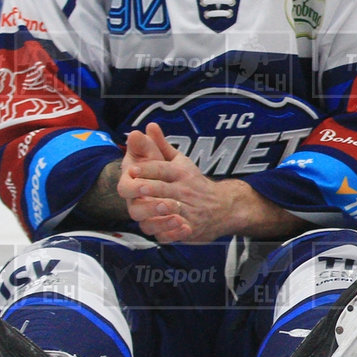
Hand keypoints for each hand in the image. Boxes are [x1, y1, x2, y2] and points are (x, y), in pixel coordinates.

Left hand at [116, 123, 306, 244]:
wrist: (224, 206)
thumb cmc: (194, 182)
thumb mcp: (181, 162)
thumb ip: (161, 146)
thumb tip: (149, 125)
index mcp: (181, 173)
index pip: (163, 168)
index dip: (148, 169)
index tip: (132, 169)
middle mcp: (185, 190)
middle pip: (165, 188)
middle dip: (150, 187)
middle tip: (134, 187)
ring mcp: (188, 210)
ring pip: (170, 210)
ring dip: (158, 209)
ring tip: (144, 206)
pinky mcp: (190, 228)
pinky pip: (176, 231)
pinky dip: (168, 231)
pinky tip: (156, 229)